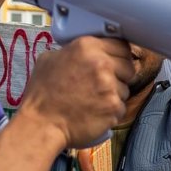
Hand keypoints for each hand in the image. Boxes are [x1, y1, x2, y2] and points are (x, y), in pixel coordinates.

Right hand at [18, 36, 134, 149]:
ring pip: (125, 89)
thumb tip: (85, 52)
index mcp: (86, 47)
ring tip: (94, 101)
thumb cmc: (42, 94)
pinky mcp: (114, 107)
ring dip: (114, 95)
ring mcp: (110, 86)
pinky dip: (111, 112)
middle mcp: (102, 63)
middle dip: (120, 75)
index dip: (118, 56)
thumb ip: (72, 51)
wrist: (41, 124)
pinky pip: (121, 108)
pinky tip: (95, 113)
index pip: (121, 45)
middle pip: (129, 66)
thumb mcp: (49, 59)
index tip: (113, 64)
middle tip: (103, 85)